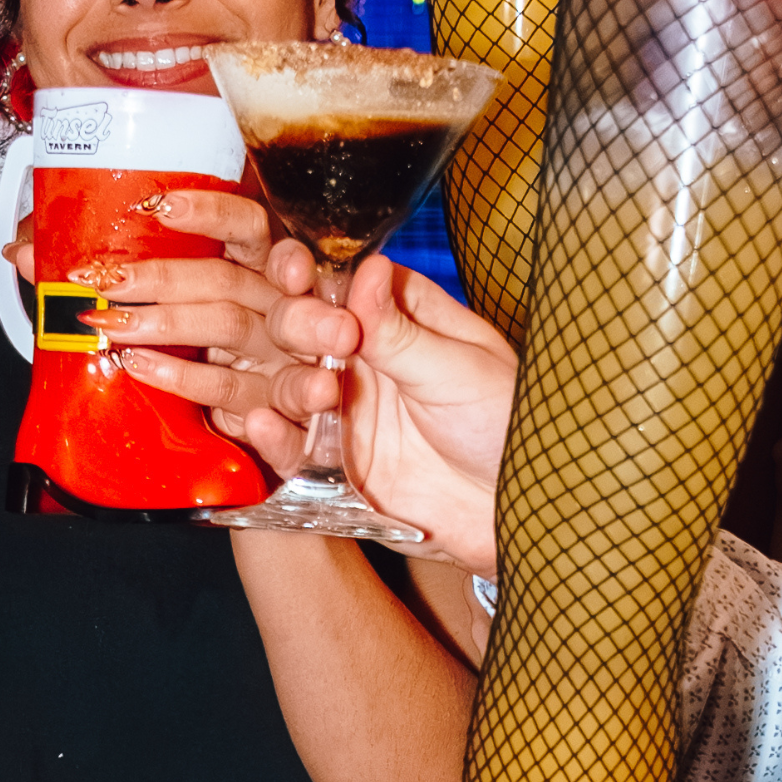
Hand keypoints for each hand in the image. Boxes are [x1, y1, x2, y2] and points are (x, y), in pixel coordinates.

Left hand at [96, 190, 314, 425]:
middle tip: (109, 280)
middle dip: (164, 278)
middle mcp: (284, 305)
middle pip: (226, 279)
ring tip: (113, 325)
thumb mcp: (211, 314)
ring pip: (228, 324)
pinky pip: (229, 388)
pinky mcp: (278, 405)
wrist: (285, 424)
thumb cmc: (236, 356)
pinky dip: (183, 378)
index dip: (210, 214)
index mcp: (270, 272)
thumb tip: (56, 259)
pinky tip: (140, 367)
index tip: (159, 206)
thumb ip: (158, 282)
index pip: (247, 227)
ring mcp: (285, 355)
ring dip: (168, 322)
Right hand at [228, 253, 515, 574]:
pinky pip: (293, 446)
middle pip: (305, 327)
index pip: (345, 282)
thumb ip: (400, 332)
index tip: (298, 276)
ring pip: (291, 384)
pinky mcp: (335, 462)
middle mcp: (366, 358)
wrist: (516, 511)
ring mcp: (347, 409)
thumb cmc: (508, 427)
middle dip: (299, 327)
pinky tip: (264, 425)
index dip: (313, 275)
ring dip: (292, 384)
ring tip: (316, 393)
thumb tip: (367, 270)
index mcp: (404, 317)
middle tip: (325, 340)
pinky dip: (274, 437)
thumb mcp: (458, 372)